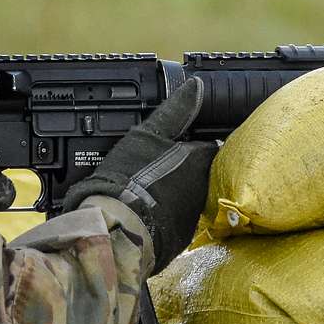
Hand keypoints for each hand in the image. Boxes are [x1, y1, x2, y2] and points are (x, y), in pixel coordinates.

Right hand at [56, 78, 215, 272]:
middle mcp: (204, 188)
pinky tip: (148, 207)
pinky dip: (166, 212)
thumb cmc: (130, 177)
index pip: (208, 146)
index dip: (195, 142)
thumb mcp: (147, 135)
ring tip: (154, 185)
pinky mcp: (179, 237)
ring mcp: (193, 215)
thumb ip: (174, 111)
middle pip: (201, 172)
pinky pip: (177, 218)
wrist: (115, 227)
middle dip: (188, 168)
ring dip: (177, 190)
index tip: (182, 141)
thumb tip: (196, 86)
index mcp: (200, 161)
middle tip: (165, 163)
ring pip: (190, 195)